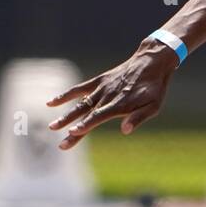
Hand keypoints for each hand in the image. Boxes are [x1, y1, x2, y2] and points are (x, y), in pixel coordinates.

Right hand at [46, 42, 178, 149]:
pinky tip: (51, 103)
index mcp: (120, 104)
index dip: (85, 125)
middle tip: (61, 144)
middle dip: (72, 128)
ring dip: (66, 116)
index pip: (99, 117)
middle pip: (86, 114)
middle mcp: (108, 96)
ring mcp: (101, 88)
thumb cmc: (154, 88)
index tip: (73, 133)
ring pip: (80, 104)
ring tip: (52, 127)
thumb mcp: (154, 105)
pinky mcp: (98, 81)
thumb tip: (125, 131)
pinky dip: (65, 95)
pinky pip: (79, 89)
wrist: (151, 62)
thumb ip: (138, 117)